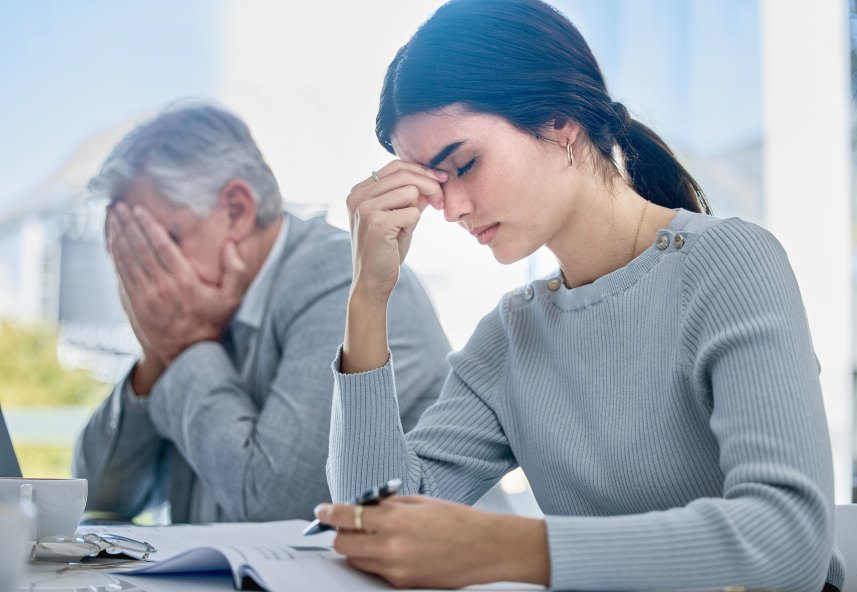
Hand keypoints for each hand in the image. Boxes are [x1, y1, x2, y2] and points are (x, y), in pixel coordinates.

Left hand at [107, 202, 249, 367]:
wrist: (189, 356)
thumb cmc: (212, 324)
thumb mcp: (232, 299)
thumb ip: (235, 270)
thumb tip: (231, 244)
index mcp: (183, 282)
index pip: (161, 247)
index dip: (148, 226)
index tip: (138, 209)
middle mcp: (160, 287)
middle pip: (139, 249)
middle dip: (127, 225)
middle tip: (118, 206)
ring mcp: (144, 297)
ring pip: (126, 260)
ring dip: (117, 236)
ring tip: (111, 218)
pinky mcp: (133, 305)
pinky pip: (121, 275)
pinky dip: (115, 257)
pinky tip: (112, 244)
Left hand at [315, 496, 549, 588]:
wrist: (486, 549)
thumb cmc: (457, 519)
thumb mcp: (420, 502)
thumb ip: (387, 504)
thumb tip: (362, 505)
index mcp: (395, 519)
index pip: (346, 517)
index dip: (328, 513)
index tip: (322, 510)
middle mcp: (390, 547)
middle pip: (342, 545)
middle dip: (341, 533)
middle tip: (350, 524)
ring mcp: (396, 569)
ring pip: (357, 561)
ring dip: (357, 548)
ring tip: (375, 536)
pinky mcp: (403, 583)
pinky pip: (376, 572)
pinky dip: (376, 560)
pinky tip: (394, 548)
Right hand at [346, 161, 446, 298]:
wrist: (373, 281)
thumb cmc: (386, 250)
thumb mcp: (399, 217)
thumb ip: (410, 197)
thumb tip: (434, 177)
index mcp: (358, 191)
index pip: (395, 166)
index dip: (422, 170)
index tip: (442, 178)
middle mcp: (357, 196)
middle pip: (404, 174)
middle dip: (430, 184)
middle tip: (441, 201)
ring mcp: (365, 208)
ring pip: (410, 191)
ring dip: (416, 211)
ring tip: (404, 229)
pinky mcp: (377, 222)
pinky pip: (413, 212)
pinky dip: (412, 225)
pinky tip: (399, 238)